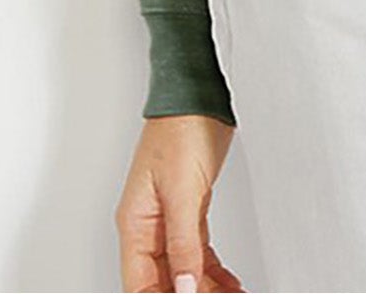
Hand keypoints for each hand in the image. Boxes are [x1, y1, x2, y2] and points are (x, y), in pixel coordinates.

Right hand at [117, 113, 241, 292]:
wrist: (198, 91)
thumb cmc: (181, 126)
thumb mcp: (182, 190)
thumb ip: (183, 242)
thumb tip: (183, 287)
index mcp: (136, 222)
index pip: (140, 283)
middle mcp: (149, 224)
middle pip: (163, 280)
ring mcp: (169, 217)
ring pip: (183, 269)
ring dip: (205, 288)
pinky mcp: (190, 207)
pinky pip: (198, 251)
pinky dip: (213, 271)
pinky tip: (229, 283)